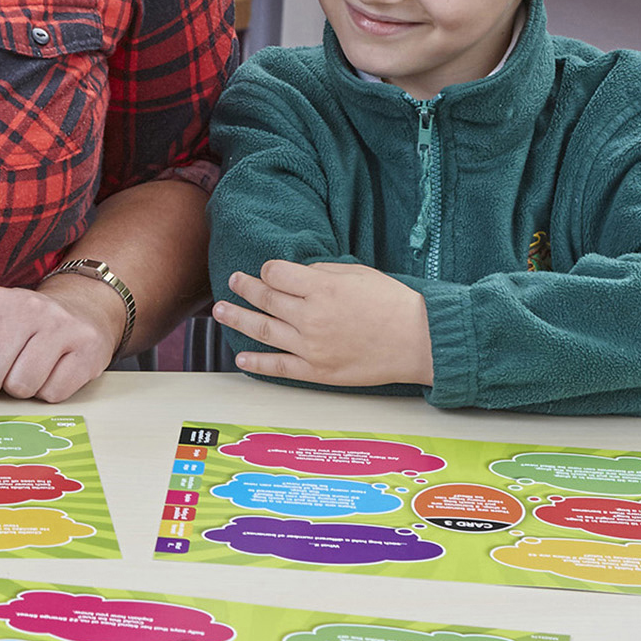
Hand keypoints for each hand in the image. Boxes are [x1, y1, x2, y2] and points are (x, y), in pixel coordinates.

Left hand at [0, 277, 120, 416]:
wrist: (84, 306)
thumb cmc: (23, 325)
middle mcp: (24, 309)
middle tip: (4, 368)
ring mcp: (58, 327)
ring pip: (20, 387)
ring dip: (20, 389)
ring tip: (30, 367)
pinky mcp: (86, 348)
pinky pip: (52, 394)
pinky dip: (48, 392)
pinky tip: (54, 370)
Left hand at [213, 260, 432, 386]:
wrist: (419, 341)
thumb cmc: (392, 303)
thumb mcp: (356, 273)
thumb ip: (321, 272)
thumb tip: (295, 272)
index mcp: (320, 288)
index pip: (275, 273)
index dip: (269, 269)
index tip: (269, 270)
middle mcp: (310, 316)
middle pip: (265, 298)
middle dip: (244, 288)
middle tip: (233, 282)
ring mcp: (311, 346)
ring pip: (262, 330)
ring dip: (237, 319)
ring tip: (220, 311)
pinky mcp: (317, 370)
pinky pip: (278, 366)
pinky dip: (256, 362)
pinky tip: (240, 357)